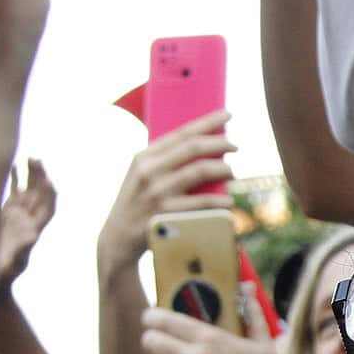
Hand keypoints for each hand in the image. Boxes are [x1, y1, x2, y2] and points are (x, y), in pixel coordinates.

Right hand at [0, 159, 56, 293]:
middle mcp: (28, 221)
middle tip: (38, 160)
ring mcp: (17, 216)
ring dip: (32, 175)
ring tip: (32, 157)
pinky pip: (14, 192)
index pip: (48, 210)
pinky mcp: (6, 213)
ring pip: (28, 191)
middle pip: (40, 197)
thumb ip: (22, 252)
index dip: (49, 196)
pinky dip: (15, 179)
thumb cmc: (2, 275)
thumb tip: (33, 237)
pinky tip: (13, 164)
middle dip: (41, 178)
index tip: (48, 182)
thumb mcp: (11, 267)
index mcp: (33, 232)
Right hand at [95, 113, 233, 280]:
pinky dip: (219, 201)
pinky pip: (201, 202)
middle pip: (194, 148)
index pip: (181, 132)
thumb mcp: (141, 175)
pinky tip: (229, 201)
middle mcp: (150, 170)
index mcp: (145, 156)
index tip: (227, 115)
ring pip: (200, 171)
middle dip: (220, 143)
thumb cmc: (138, 203)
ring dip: (224, 169)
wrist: (118, 238)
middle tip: (235, 146)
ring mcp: (158, 192)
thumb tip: (203, 145)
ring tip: (232, 172)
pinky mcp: (166, 214)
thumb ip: (164, 160)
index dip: (208, 122)